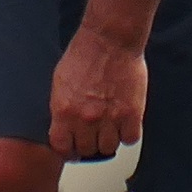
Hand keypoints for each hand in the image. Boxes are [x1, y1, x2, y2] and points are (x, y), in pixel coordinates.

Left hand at [50, 24, 147, 162]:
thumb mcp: (60, 82)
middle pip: (87, 150)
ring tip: (110, 128)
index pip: (62, 148)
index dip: (68, 150)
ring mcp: (110, 118)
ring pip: (109, 148)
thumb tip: (63, 126)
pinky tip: (125, 124)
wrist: (110, 40)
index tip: (73, 150)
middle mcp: (85, 118)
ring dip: (109, 140)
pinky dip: (128, 134)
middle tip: (94, 137)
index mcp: (64, 111)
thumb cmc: (85, 54)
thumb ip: (61, 107)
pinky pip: (130, 138)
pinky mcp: (132, 114)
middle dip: (89, 144)